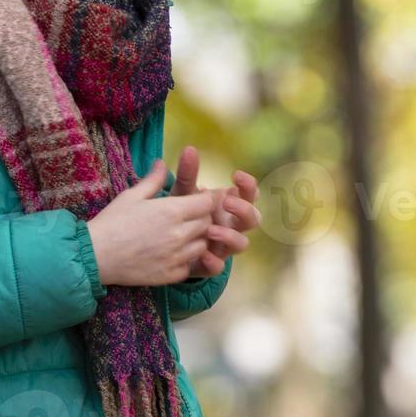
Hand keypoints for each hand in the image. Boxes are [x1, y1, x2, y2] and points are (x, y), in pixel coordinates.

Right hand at [85, 161, 215, 285]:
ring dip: (196, 240)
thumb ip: (153, 180)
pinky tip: (172, 255)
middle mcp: (179, 234)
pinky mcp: (170, 275)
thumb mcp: (132, 195)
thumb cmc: (112, 221)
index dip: (203, 200)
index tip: (194, 201)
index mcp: (172, 211)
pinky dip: (185, 260)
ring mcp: (176, 257)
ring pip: (202, 246)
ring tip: (181, 236)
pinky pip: (190, 267)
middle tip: (187, 218)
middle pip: (207, 224)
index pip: (206, 203)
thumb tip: (162, 163)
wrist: (95, 255)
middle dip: (201, 218)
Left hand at [168, 146, 262, 278]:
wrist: (162, 241)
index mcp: (230, 205)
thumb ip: (187, 173)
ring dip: (230, 237)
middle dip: (243, 210)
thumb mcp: (182, 193)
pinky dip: (214, 262)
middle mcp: (232, 226)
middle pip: (253, 220)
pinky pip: (218, 267)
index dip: (249, 185)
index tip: (236, 175)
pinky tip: (203, 254)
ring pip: (241, 245)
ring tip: (211, 230)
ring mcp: (223, 246)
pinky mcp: (209, 264)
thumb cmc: (179, 211)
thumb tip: (189, 148)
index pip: (251, 194)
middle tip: (226, 201)